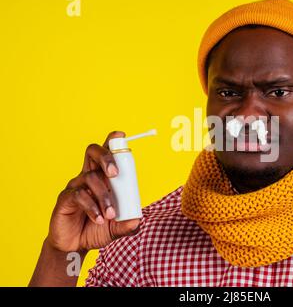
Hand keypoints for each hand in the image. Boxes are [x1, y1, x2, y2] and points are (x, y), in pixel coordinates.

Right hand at [47, 131, 140, 251]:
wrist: (74, 246)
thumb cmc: (96, 230)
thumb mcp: (116, 228)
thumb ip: (127, 224)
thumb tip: (137, 220)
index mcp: (103, 177)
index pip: (106, 152)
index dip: (112, 141)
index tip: (121, 136)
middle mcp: (88, 176)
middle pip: (93, 152)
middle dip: (106, 157)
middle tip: (115, 174)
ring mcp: (76, 185)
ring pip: (90, 177)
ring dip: (103, 196)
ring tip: (109, 214)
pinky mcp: (65, 198)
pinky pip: (79, 194)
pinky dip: (92, 207)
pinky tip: (98, 219)